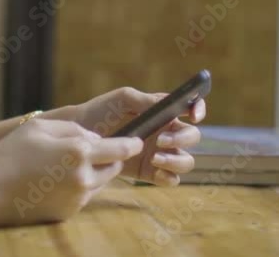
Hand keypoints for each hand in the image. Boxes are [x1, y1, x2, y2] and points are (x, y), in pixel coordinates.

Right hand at [0, 118, 142, 226]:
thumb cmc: (11, 153)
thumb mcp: (41, 126)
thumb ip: (74, 128)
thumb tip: (95, 137)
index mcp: (79, 151)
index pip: (121, 148)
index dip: (133, 144)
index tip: (138, 141)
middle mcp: (84, 177)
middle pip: (113, 167)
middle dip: (111, 157)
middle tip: (100, 150)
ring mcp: (77, 198)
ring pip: (101, 182)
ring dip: (95, 173)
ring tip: (72, 165)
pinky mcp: (69, 213)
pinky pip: (84, 196)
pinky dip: (79, 187)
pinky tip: (58, 181)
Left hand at [72, 87, 206, 186]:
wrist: (79, 137)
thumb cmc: (101, 112)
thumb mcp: (122, 99)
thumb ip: (146, 100)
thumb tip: (167, 102)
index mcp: (163, 112)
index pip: (191, 109)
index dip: (199, 109)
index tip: (194, 115)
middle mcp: (166, 132)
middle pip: (192, 137)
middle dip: (182, 138)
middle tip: (160, 140)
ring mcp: (159, 153)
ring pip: (186, 161)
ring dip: (176, 160)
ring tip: (155, 157)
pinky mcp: (149, 172)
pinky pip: (171, 179)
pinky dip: (169, 177)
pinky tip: (155, 171)